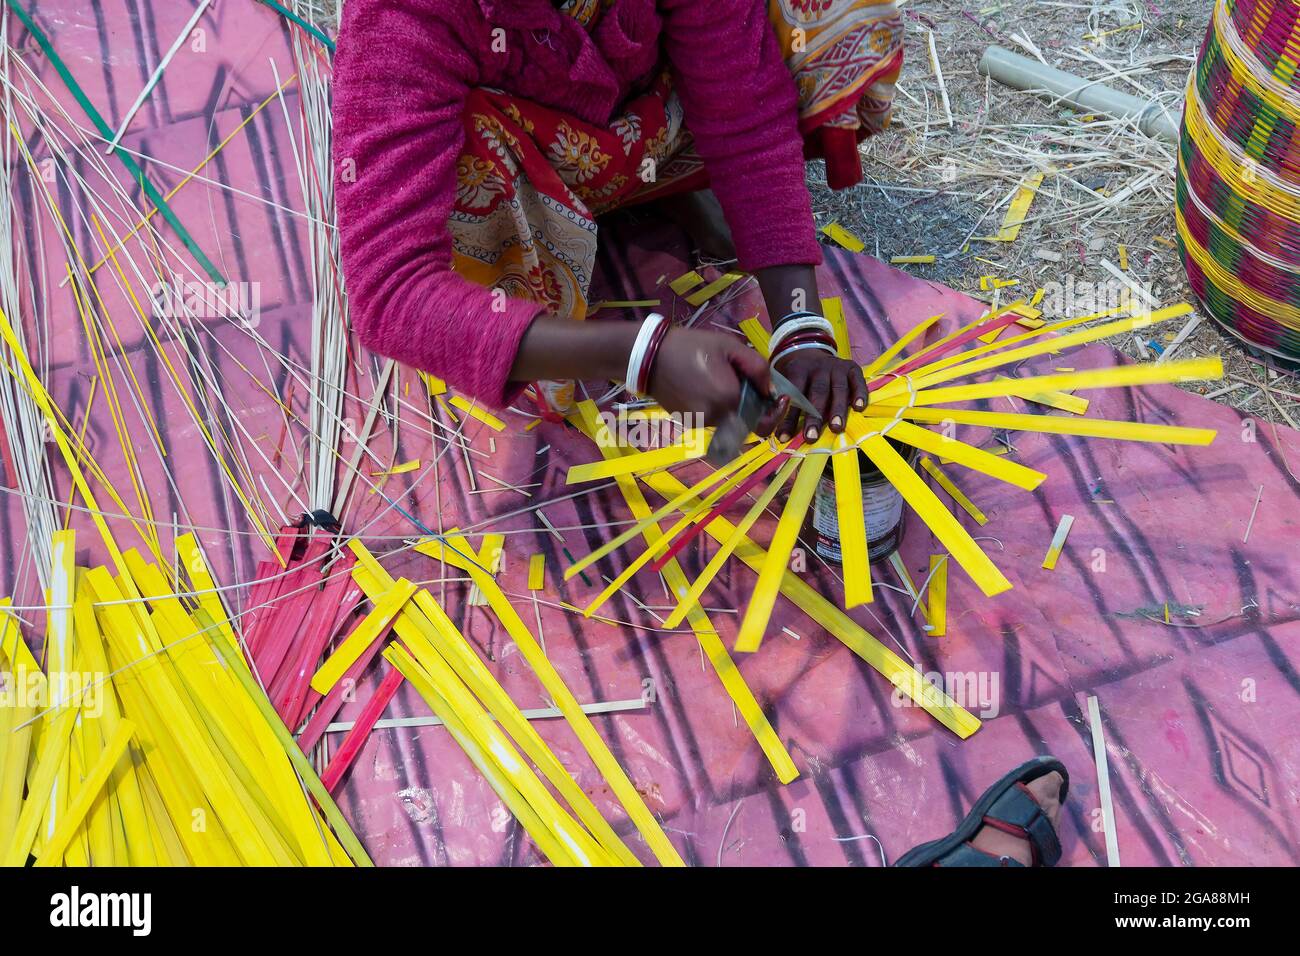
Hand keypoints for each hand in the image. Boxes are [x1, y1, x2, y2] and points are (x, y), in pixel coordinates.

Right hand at [647, 328, 788, 434]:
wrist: (650, 356)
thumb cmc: (691, 346)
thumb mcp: (729, 346)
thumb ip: (757, 368)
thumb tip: (771, 391)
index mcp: (729, 399)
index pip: (762, 418)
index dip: (772, 411)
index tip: (775, 398)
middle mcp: (717, 417)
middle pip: (746, 419)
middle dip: (749, 404)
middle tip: (740, 380)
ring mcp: (701, 423)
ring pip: (729, 420)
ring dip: (730, 405)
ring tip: (716, 379)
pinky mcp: (689, 423)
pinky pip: (712, 419)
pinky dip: (714, 407)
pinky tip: (702, 387)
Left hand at [774, 348, 868, 441]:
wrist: (811, 353)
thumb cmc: (796, 378)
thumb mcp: (782, 383)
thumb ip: (779, 403)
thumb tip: (777, 433)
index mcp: (797, 370)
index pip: (793, 394)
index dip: (789, 416)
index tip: (784, 436)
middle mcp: (818, 367)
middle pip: (817, 393)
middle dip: (814, 416)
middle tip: (811, 437)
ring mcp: (836, 367)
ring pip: (838, 389)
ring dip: (837, 410)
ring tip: (836, 428)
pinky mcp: (852, 368)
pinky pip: (857, 381)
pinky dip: (859, 393)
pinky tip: (859, 407)